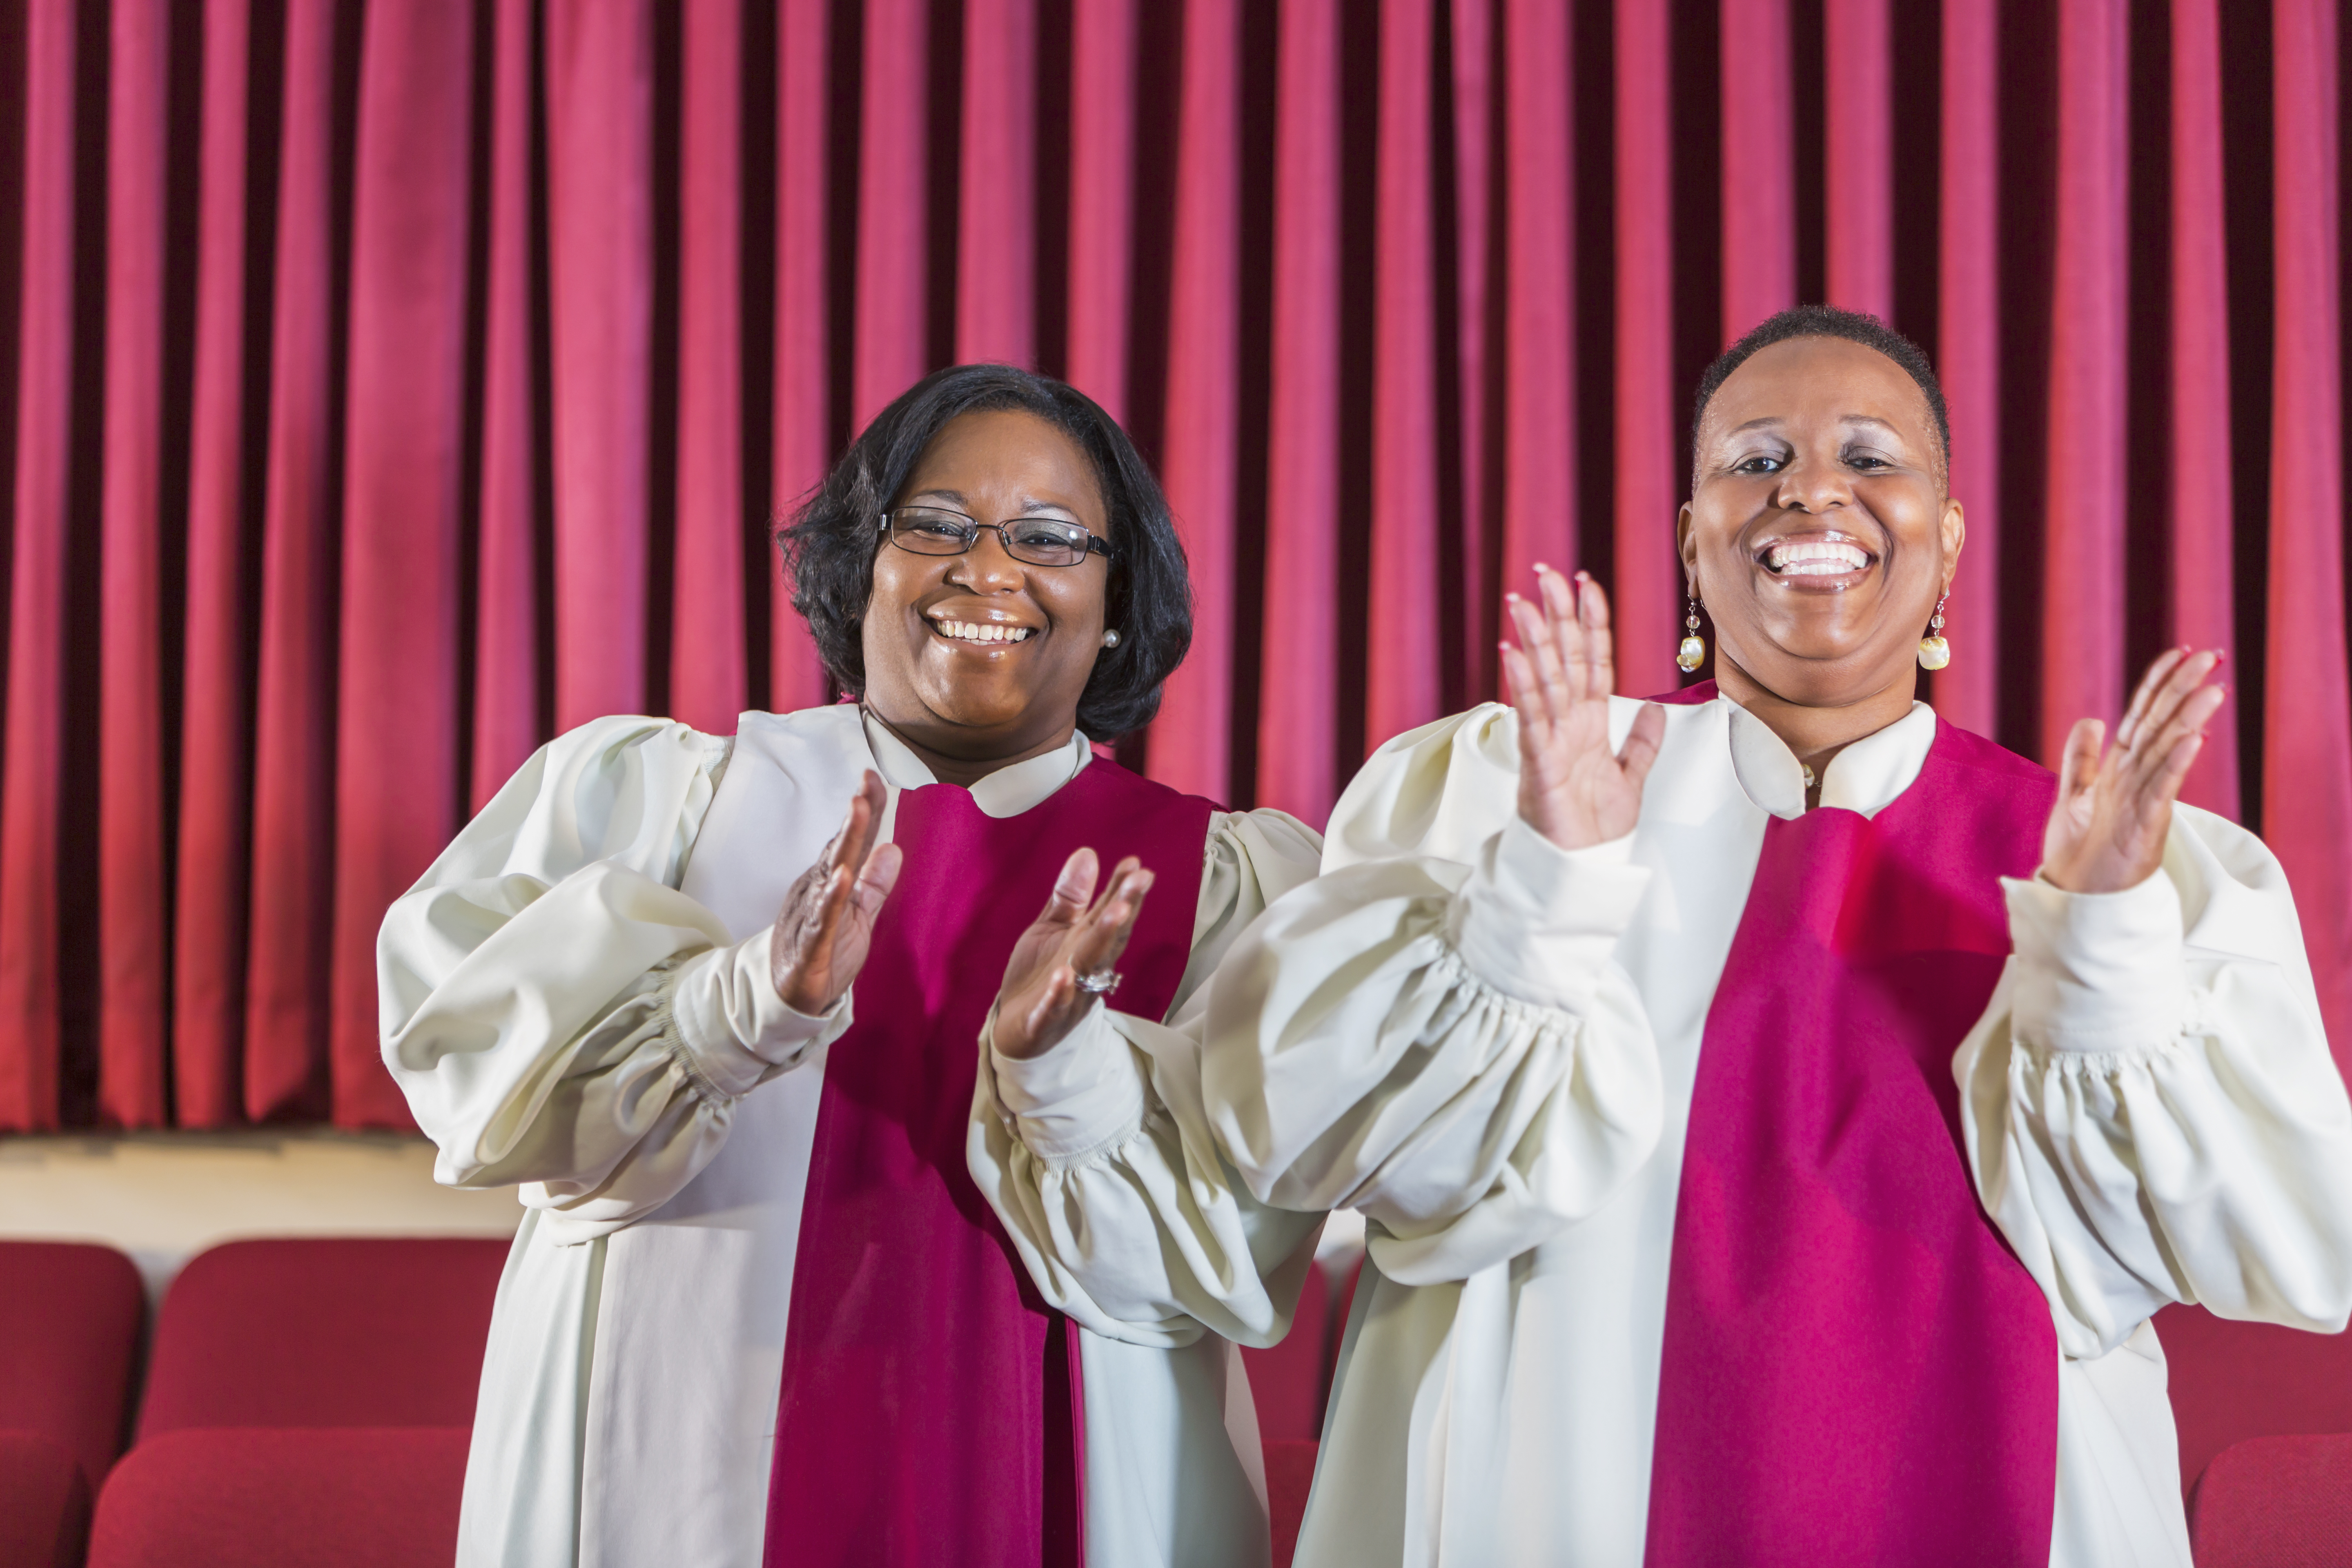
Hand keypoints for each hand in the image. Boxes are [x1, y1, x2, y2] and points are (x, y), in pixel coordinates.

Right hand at [769, 771, 903, 1012]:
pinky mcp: (809, 947)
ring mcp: (810, 916)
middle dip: (854, 819)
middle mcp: (817, 891)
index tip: (873, 778)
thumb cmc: (826, 952)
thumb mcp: (858, 915)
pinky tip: (841, 879)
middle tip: (865, 787)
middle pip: (838, 850)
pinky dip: (830, 900)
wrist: (787, 996)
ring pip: (828, 877)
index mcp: (830, 881)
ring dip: (843, 844)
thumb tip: (894, 847)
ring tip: (857, 812)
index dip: (865, 812)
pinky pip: (819, 921)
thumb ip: (875, 884)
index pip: (851, 842)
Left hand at [991, 848, 1155, 1060]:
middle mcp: (1086, 969)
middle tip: (1141, 880)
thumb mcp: (1051, 929)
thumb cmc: (1039, 976)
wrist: (1015, 1030)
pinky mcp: (1043, 1020)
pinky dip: (1059, 993)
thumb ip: (1070, 896)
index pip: (1108, 913)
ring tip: (1116, 912)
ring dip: (1104, 940)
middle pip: (1108, 937)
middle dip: (1124, 908)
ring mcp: (1069, 995)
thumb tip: (1087, 852)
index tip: (1137, 864)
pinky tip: (1063, 975)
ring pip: (1089, 968)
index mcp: (1086, 943)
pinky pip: (1053, 1007)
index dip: (1123, 889)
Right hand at [1500, 565, 1666, 851]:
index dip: (1591, 621)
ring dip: (1534, 639)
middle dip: (1557, 614)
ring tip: (1522, 602)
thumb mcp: (1632, 777)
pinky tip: (1513, 654)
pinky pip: (1531, 717)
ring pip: (1545, 679)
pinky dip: (1524, 685)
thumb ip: (1642, 742)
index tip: (1586, 582)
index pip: (1592, 660)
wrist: (1582, 867)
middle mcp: (1569, 723)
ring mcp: (1552, 739)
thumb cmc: (1597, 827)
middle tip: (1545, 572)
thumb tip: (1656, 707)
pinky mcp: (1539, 762)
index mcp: (1591, 722)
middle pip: (1564, 658)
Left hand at [2041, 648, 2225, 893]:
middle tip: (2213, 655)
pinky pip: (2163, 788)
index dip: (2158, 684)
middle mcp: (2136, 778)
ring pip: (2169, 750)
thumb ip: (2082, 758)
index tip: (2178, 652)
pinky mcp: (2147, 825)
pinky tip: (2193, 739)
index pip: (2142, 715)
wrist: (2075, 896)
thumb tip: (2091, 719)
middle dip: (2185, 689)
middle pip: (2162, 724)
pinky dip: (2177, 763)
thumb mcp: (2073, 795)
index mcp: (2120, 767)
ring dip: (2190, 719)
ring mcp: (2144, 800)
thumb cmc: (2078, 851)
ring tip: (2213, 688)